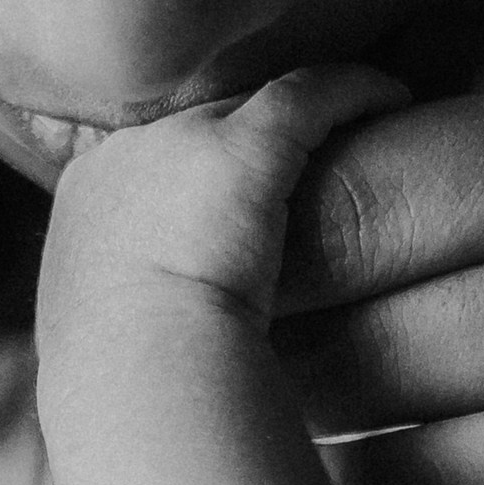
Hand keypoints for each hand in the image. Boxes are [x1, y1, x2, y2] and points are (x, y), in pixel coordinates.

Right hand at [38, 67, 386, 358]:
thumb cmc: (127, 393)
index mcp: (87, 202)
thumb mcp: (109, 344)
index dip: (193, 166)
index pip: (148, 160)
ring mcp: (180, 142)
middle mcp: (125, 154)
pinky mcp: (243, 146)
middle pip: (198, 120)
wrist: (136, 379)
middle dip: (245, 131)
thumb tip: (163, 346)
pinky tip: (396, 98)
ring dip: (301, 108)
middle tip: (303, 145)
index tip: (233, 188)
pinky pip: (311, 94)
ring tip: (358, 114)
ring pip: (253, 98)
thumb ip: (136, 317)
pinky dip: (356, 91)